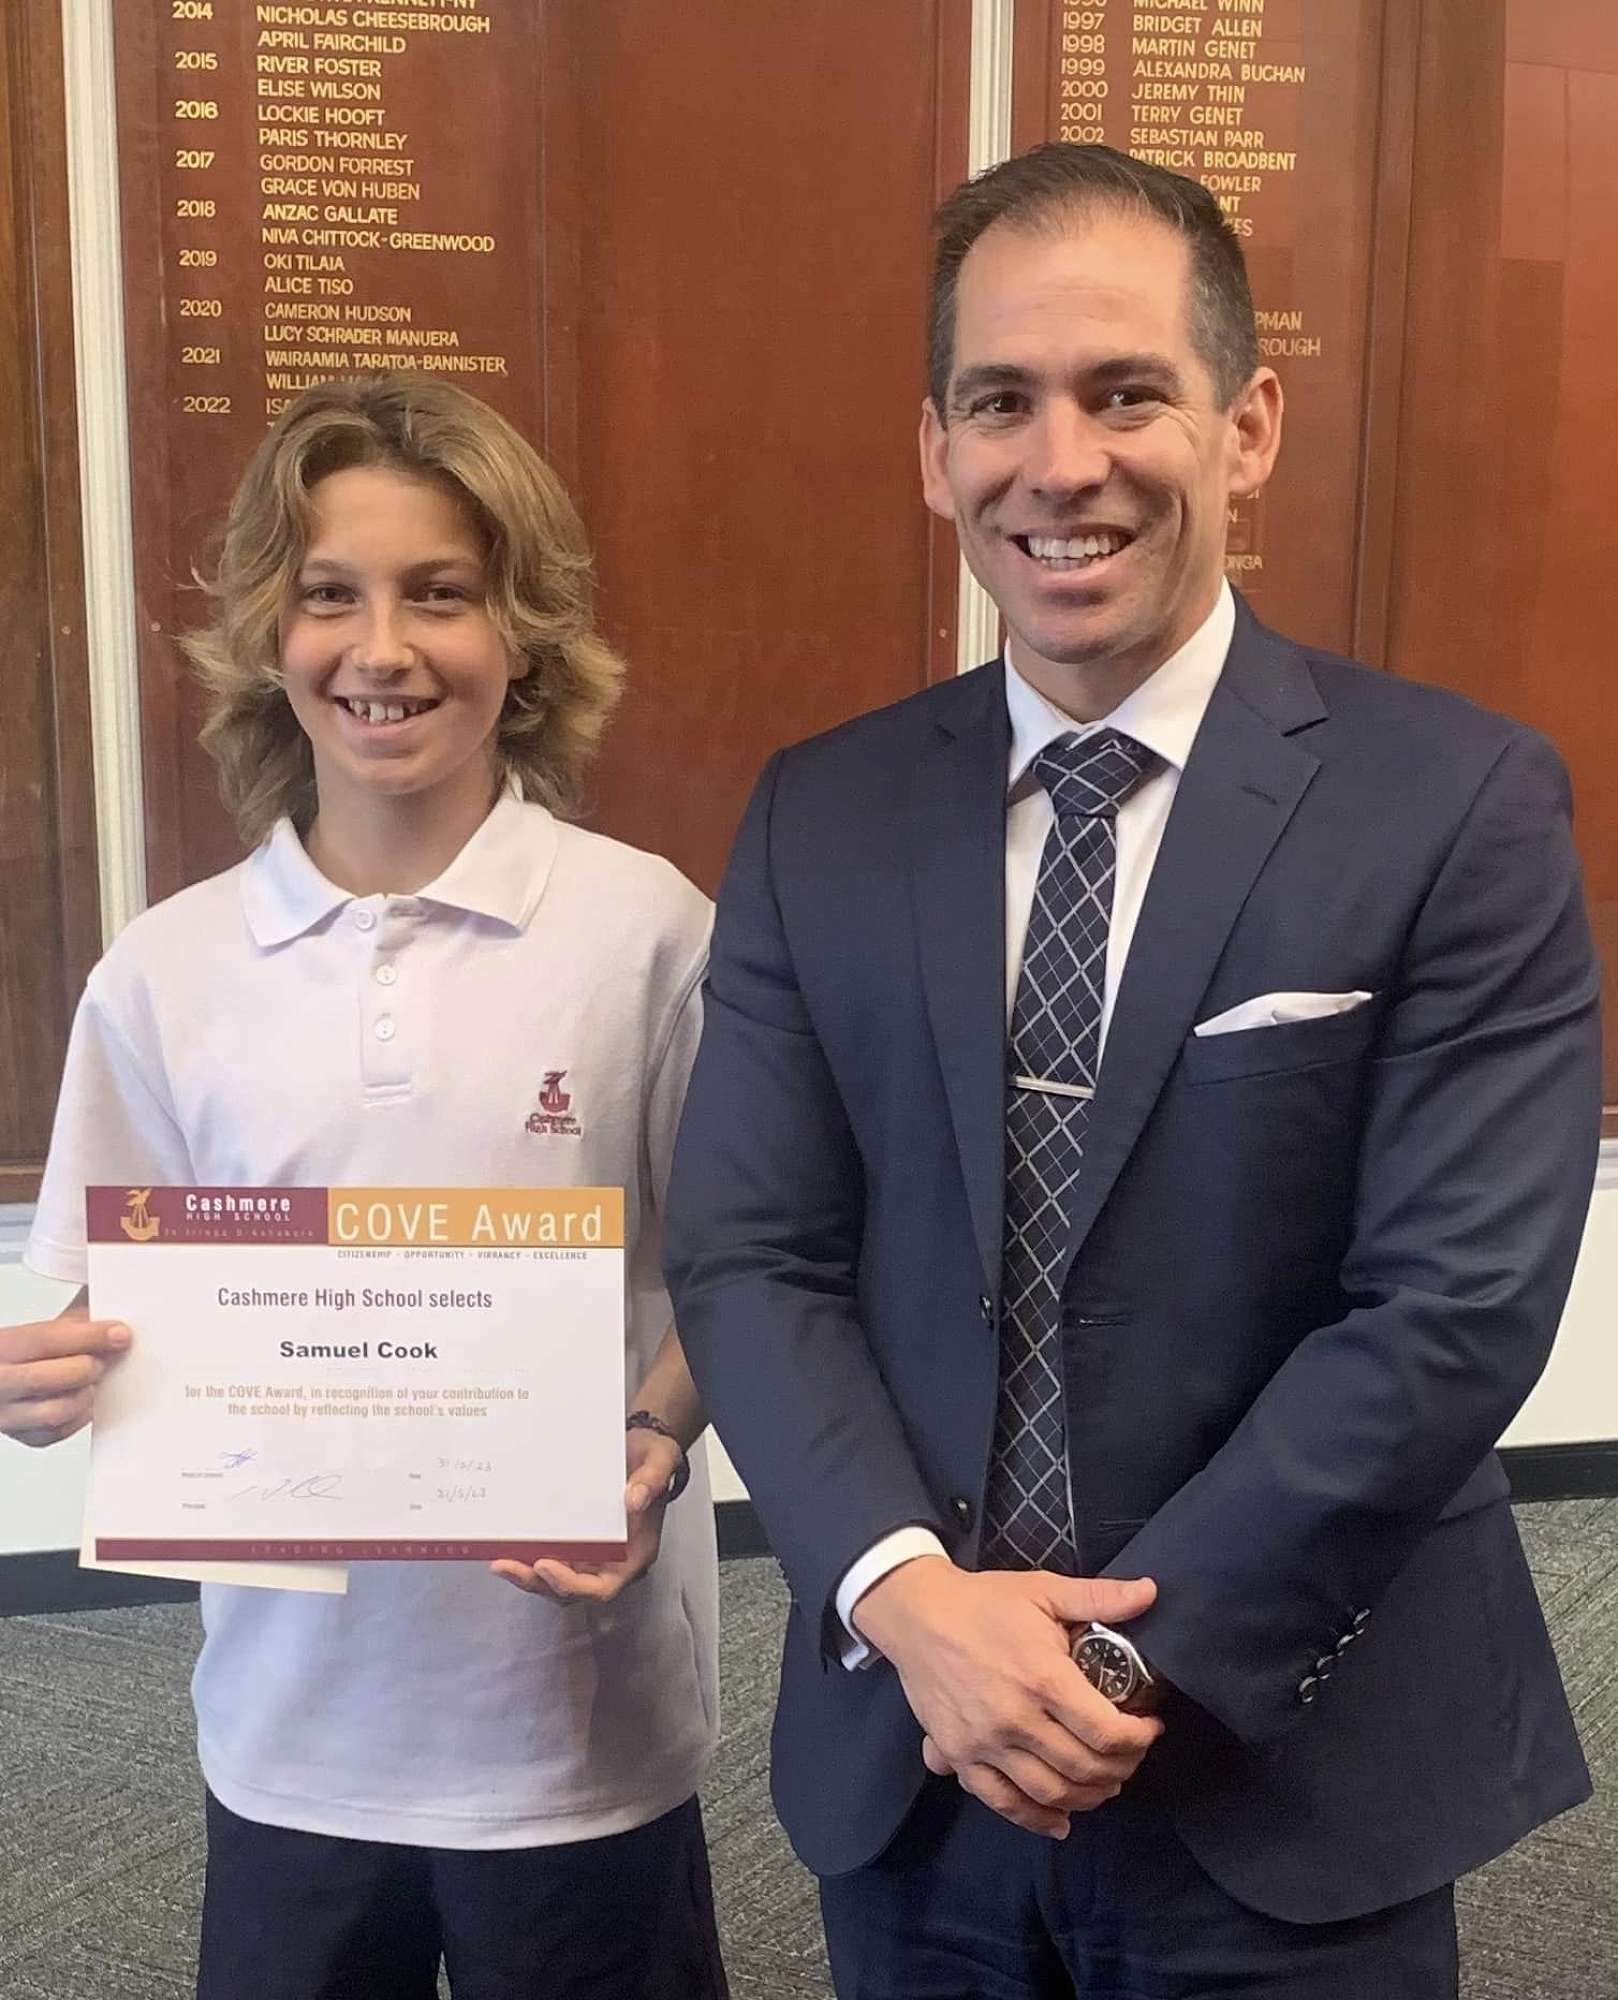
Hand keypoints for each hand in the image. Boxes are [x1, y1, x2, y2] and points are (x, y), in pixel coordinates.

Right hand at [0, 1309, 130, 1446]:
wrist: (3, 1378)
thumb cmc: (25, 1353)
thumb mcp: (44, 1327)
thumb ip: (77, 1318)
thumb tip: (111, 1305)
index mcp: (3, 1347)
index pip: (46, 1340)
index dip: (89, 1336)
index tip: (120, 1335)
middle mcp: (0, 1382)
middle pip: (48, 1378)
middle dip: (87, 1367)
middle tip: (105, 1360)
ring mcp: (8, 1413)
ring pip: (54, 1412)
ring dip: (84, 1395)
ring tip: (94, 1381)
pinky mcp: (25, 1436)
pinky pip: (59, 1432)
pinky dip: (80, 1416)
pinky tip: (86, 1399)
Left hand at [490, 1424, 682, 1603]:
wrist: (642, 1445)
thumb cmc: (653, 1456)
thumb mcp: (660, 1460)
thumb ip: (651, 1480)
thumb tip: (633, 1500)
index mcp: (634, 1553)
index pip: (602, 1587)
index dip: (572, 1584)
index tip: (546, 1565)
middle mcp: (611, 1560)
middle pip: (572, 1590)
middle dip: (538, 1583)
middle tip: (507, 1566)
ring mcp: (591, 1552)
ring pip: (556, 1578)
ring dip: (528, 1576)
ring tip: (500, 1562)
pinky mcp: (575, 1538)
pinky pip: (551, 1556)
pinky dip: (529, 1557)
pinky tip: (507, 1546)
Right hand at [852, 1558, 1162, 1838]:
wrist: (917, 1615)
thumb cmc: (984, 1602)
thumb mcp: (1044, 1590)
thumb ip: (1100, 1596)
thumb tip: (1151, 1592)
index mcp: (1043, 1679)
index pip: (1106, 1732)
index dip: (1139, 1739)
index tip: (1150, 1727)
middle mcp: (1016, 1719)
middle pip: (1084, 1768)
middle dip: (1121, 1768)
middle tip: (1131, 1755)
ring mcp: (985, 1744)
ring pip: (1050, 1793)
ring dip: (1088, 1797)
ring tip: (1106, 1783)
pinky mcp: (960, 1756)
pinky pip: (1003, 1803)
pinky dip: (1036, 1820)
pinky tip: (1060, 1822)